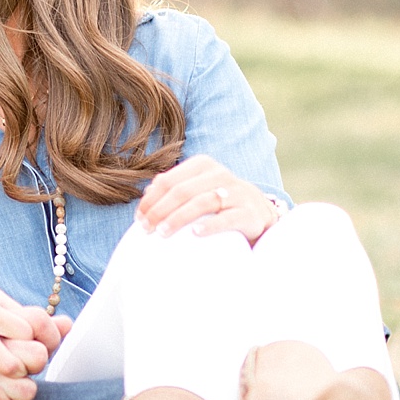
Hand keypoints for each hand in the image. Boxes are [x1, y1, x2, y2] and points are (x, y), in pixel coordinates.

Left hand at [136, 155, 281, 244]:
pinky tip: (195, 234)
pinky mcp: (250, 213)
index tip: (139, 218)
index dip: (150, 200)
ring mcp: (237, 192)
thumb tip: (147, 194)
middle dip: (159, 210)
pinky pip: (227, 219)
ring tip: (163, 233)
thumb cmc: (220, 202)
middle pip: (181, 191)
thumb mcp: (197, 188)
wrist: (260, 212)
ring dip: (178, 218)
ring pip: (202, 202)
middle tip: (146, 229)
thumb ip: (173, 187)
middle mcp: (220, 175)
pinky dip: (210, 225)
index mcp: (203, 165)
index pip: (168, 180)